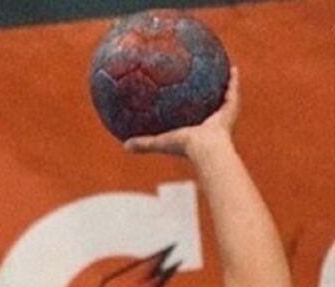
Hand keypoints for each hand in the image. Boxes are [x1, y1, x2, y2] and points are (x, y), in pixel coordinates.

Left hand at [124, 65, 239, 157]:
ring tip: (224, 72)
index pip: (194, 120)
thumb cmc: (183, 146)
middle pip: (212, 108)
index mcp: (198, 132)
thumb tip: (124, 146)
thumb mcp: (160, 142)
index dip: (192, 113)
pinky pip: (233, 90)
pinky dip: (234, 79)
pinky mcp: (232, 108)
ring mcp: (225, 116)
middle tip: (207, 87)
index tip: (189, 104)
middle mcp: (214, 123)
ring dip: (225, 86)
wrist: (205, 148)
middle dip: (210, 98)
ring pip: (225, 98)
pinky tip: (232, 66)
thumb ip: (144, 143)